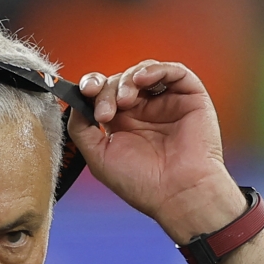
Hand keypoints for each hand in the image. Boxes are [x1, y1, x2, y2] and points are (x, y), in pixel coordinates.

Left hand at [68, 61, 245, 243]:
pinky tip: (142, 80)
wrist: (178, 194)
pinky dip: (154, 69)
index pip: (102, 94)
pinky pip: (173, 71)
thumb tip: (74, 104)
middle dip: (106, 91)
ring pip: (141, 73)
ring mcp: (166, 103)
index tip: (84, 92)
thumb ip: (81, 129)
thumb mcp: (98, 157)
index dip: (91, 87)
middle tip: (105, 114)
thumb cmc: (142, 184)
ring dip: (127, 81)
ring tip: (125, 102)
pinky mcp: (189, 97)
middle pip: (117, 81)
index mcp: (122, 124)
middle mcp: (143, 111)